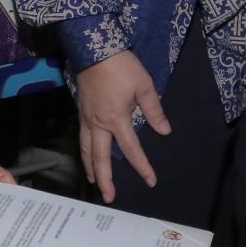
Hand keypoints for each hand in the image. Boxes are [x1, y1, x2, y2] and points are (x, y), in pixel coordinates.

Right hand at [74, 50, 170, 203]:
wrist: (95, 49)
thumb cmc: (122, 67)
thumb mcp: (144, 86)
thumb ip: (154, 111)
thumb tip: (164, 132)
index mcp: (116, 119)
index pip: (131, 149)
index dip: (141, 166)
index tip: (150, 180)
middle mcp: (98, 123)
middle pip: (100, 157)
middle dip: (104, 178)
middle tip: (108, 197)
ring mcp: (87, 117)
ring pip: (86, 148)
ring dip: (90, 167)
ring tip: (94, 181)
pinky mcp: (81, 110)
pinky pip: (82, 136)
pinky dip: (84, 151)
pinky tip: (87, 154)